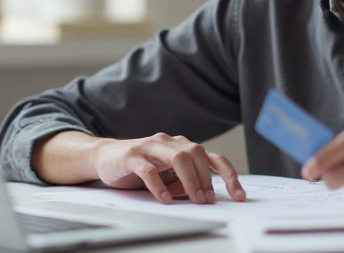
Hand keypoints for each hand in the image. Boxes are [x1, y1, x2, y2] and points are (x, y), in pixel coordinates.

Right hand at [89, 133, 246, 204]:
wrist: (105, 157)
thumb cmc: (139, 167)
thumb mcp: (167, 177)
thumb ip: (183, 182)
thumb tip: (202, 195)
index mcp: (182, 147)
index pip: (213, 158)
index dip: (229, 175)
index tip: (239, 195)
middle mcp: (169, 142)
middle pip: (196, 154)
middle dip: (206, 179)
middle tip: (208, 200)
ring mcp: (151, 146)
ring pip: (178, 157)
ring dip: (190, 180)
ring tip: (194, 199)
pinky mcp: (132, 155)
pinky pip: (149, 169)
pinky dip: (160, 185)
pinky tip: (165, 199)